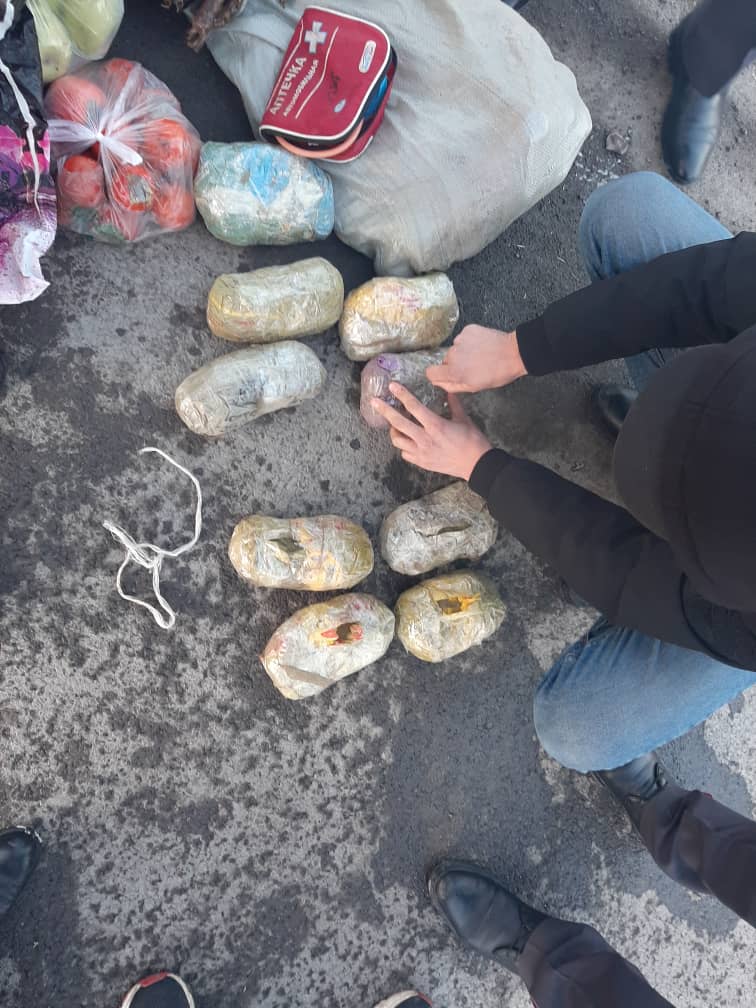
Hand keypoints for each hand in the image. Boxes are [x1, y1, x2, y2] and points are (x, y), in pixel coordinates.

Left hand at [371, 383, 491, 479]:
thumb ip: (453, 403)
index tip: (392, 386)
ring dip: (394, 430)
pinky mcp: (422, 463)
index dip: (402, 395)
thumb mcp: (463, 419)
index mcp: (435, 426)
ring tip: (395, 424)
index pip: (414, 407)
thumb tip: (448, 389)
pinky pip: (405, 453)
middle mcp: (425, 439)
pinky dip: (403, 446)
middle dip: (384, 410)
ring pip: (397, 440)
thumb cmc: (472, 441)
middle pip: (398, 423)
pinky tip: (408, 440)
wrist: (476, 465)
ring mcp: (421, 453)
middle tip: (374, 401)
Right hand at [425, 324, 526, 392]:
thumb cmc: (497, 373)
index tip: (447, 375)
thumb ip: (452, 386)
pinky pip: (462, 338)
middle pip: (445, 361)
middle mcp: (452, 353)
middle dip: (455, 364)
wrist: (514, 352)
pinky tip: (482, 346)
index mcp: (453, 371)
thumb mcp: (474, 387)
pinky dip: (469, 342)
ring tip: (480, 356)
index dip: (438, 375)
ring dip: (463, 353)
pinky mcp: (467, 330)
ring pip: (455, 349)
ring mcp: (460, 340)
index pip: (430, 372)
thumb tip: (439, 383)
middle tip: (472, 367)